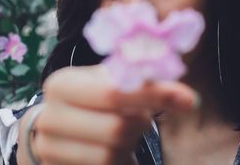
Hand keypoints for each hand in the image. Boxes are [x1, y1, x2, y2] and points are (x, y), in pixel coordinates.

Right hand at [32, 64, 197, 164]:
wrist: (57, 125)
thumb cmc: (92, 99)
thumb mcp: (109, 81)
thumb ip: (140, 82)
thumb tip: (187, 97)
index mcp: (62, 84)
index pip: (114, 91)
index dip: (155, 96)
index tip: (190, 100)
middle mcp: (50, 116)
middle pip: (117, 128)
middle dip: (139, 123)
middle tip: (141, 118)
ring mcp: (48, 148)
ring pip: (111, 155)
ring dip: (129, 145)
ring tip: (125, 133)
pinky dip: (121, 161)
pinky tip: (118, 150)